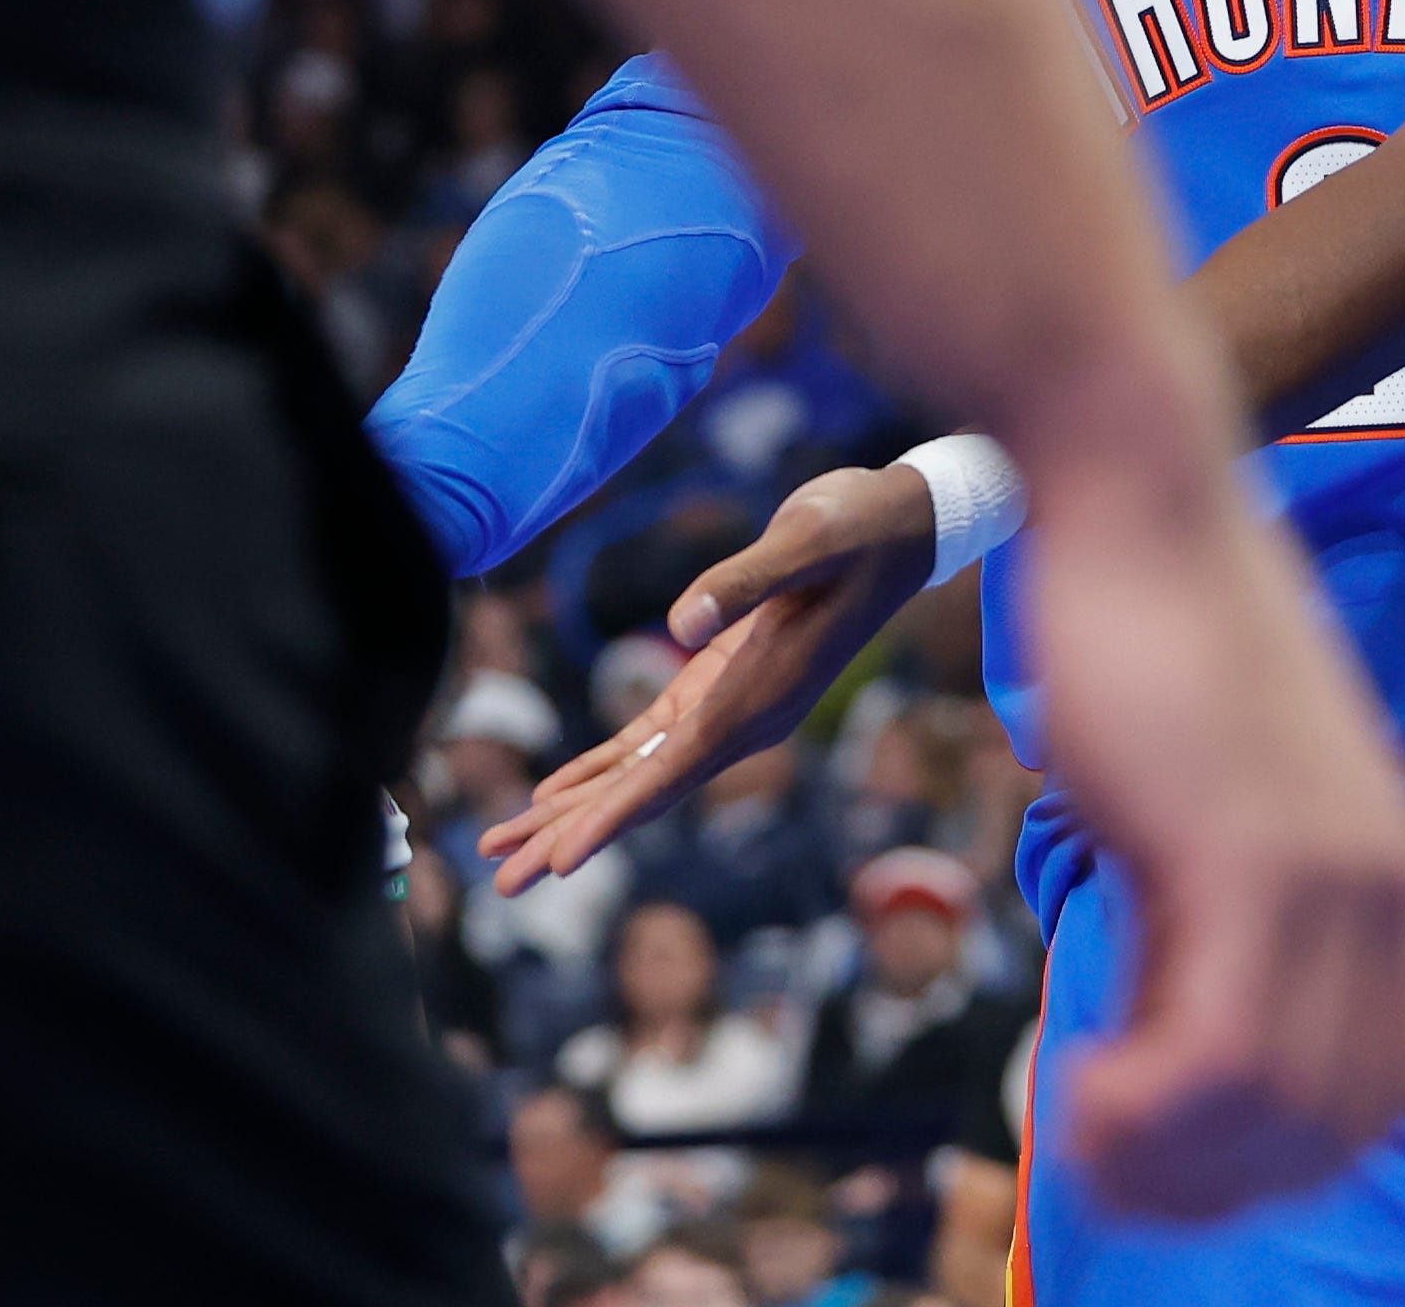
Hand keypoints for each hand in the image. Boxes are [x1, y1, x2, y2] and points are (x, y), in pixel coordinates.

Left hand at [481, 465, 940, 895]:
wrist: (901, 524)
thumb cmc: (858, 527)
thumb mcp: (807, 540)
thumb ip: (747, 579)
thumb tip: (680, 622)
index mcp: (762, 697)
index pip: (675, 770)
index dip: (614, 814)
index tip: (563, 859)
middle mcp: (745, 720)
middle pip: (648, 792)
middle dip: (574, 833)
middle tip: (503, 878)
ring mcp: (732, 707)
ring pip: (641, 776)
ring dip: (575, 810)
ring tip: (507, 849)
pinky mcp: (718, 683)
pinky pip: (651, 742)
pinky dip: (602, 769)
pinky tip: (555, 792)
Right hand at [1018, 461, 1404, 1222]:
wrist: (1141, 497)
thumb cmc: (1148, 638)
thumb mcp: (1210, 806)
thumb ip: (1221, 922)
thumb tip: (1175, 1052)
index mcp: (1396, 877)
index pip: (1381, 1097)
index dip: (1272, 1161)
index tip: (1165, 1150)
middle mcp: (1390, 886)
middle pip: (1340, 1130)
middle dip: (1214, 1183)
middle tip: (1103, 1156)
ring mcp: (1331, 875)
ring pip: (1282, 1114)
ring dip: (1170, 1160)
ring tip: (1080, 1124)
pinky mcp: (1253, 855)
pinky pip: (1224, 1059)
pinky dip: (1146, 1112)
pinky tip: (1077, 1082)